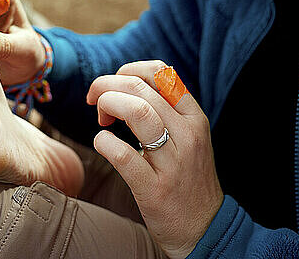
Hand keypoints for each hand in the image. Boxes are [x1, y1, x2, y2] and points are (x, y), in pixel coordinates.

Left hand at [87, 60, 223, 258]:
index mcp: (194, 118)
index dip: (128, 70)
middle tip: (94, 100)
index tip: (114, 84)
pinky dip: (104, 142)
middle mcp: (187, 134)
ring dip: (108, 105)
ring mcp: (173, 162)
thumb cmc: (187, 178)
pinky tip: (102, 143)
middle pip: (140, 89)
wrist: (204, 227)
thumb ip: (165, 112)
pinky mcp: (154, 188)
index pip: (161, 72)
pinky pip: (122, 154)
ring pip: (137, 111)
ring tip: (101, 118)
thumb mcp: (188, 138)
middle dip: (107, 86)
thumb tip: (125, 87)